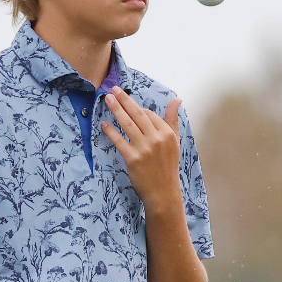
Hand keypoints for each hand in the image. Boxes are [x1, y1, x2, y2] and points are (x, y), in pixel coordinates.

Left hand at [101, 87, 182, 212]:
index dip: (138, 109)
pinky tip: (104, 124)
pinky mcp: (132, 159)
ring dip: (116, 110)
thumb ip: (173, 119)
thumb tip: (177, 99)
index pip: (149, 115)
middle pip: (137, 115)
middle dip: (124, 100)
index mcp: (167, 133)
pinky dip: (111, 131)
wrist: (162, 191)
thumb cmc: (167, 166)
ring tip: (107, 99)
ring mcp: (144, 148)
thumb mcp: (174, 141)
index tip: (128, 105)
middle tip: (113, 89)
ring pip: (127, 124)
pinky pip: (119, 141)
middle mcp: (156, 139)